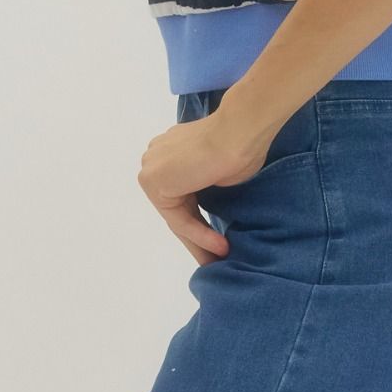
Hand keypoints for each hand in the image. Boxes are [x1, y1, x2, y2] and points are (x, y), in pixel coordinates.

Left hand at [138, 110, 273, 265]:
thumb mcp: (218, 170)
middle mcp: (155, 158)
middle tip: (214, 259)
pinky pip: (179, 219)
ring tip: (219, 261)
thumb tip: (208, 203)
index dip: (199, 221)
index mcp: (169, 150)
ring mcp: (151, 168)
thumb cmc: (240, 144)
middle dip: (196, 236)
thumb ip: (204, 183)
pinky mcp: (154, 182)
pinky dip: (200, 235)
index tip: (217, 242)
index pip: (181, 196)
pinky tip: (220, 247)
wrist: (240, 130)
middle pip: (176, 208)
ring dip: (200, 241)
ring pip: (177, 216)